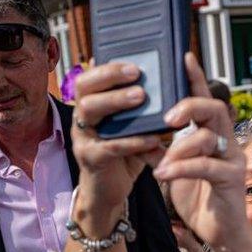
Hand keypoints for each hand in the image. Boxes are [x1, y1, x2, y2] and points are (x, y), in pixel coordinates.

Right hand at [71, 62, 165, 229]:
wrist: (109, 191)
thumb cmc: (126, 152)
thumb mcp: (134, 125)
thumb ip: (144, 107)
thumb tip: (170, 82)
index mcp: (91, 104)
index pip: (91, 76)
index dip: (109, 66)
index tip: (134, 61)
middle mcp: (82, 117)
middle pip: (84, 88)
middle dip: (109, 76)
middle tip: (137, 73)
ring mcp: (83, 137)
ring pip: (89, 111)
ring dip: (116, 101)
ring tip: (142, 96)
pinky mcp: (91, 159)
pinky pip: (109, 146)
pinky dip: (132, 140)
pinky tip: (152, 138)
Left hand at [153, 55, 247, 251]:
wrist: (220, 232)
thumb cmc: (200, 198)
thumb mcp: (176, 168)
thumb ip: (163, 149)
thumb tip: (139, 133)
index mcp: (213, 135)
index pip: (205, 99)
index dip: (195, 78)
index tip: (183, 56)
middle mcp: (227, 142)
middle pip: (215, 109)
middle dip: (189, 107)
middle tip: (166, 118)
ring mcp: (233, 160)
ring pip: (209, 138)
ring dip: (178, 149)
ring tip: (158, 164)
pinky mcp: (232, 180)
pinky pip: (206, 166)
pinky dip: (180, 168)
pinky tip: (162, 174)